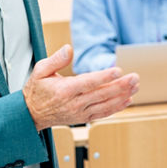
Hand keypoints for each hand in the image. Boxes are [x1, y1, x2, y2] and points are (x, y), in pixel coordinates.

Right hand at [22, 45, 138, 130]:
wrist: (31, 115)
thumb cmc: (36, 90)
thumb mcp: (40, 70)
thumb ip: (56, 59)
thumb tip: (68, 49)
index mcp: (64, 90)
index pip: (88, 83)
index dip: (104, 77)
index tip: (118, 70)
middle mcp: (74, 103)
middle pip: (101, 94)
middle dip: (120, 86)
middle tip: (135, 77)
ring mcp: (80, 113)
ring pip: (105, 105)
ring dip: (122, 96)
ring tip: (135, 86)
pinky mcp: (83, 118)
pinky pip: (103, 113)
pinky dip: (117, 107)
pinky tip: (128, 99)